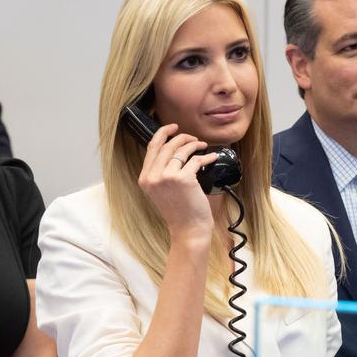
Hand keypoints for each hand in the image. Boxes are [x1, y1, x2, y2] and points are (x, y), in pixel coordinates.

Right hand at [136, 123, 219, 242]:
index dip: (163, 133)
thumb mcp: (161, 191)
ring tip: (202, 146)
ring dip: (194, 144)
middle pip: (167, 145)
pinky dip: (206, 156)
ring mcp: (167, 177)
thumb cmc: (178, 212)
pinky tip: (211, 157)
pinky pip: (196, 160)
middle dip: (182, 137)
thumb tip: (173, 150)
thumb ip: (160, 172)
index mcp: (145, 178)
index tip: (173, 128)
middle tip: (193, 138)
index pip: (152, 147)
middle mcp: (153, 177)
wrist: (188, 229)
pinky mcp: (183, 179)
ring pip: (182, 150)